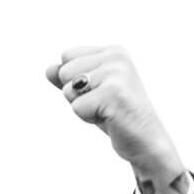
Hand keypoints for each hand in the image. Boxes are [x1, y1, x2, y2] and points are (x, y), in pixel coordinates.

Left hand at [46, 45, 190, 193]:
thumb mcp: (90, 94)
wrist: (145, 142)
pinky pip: (76, 107)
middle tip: (102, 105)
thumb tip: (48, 69)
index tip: (99, 93)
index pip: (66, 56)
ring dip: (82, 107)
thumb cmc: (117, 117)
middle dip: (76, 95)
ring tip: (106, 111)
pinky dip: (88, 118)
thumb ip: (69, 79)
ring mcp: (116, 73)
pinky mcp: (113, 92)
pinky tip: (110, 119)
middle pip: (64, 72)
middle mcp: (116, 56)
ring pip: (68, 90)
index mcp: (112, 51)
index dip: (74, 81)